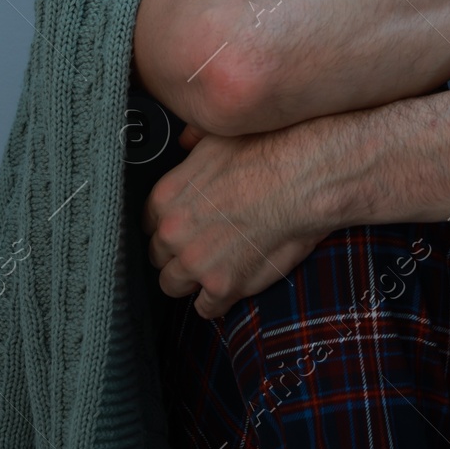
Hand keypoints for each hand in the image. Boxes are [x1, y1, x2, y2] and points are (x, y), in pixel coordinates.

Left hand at [143, 125, 333, 318]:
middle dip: (176, 253)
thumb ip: (192, 147)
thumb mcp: (217, 138)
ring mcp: (196, 263)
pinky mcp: (223, 286)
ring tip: (211, 270)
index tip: (181, 229)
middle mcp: (173, 233)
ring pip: (172, 285)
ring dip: (190, 280)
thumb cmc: (266, 153)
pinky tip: (228, 289)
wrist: (301, 180)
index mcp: (166, 197)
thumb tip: (185, 142)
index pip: (148, 223)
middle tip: (201, 247)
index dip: (167, 226)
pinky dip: (215, 303)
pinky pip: (206, 309)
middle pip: (158, 255)